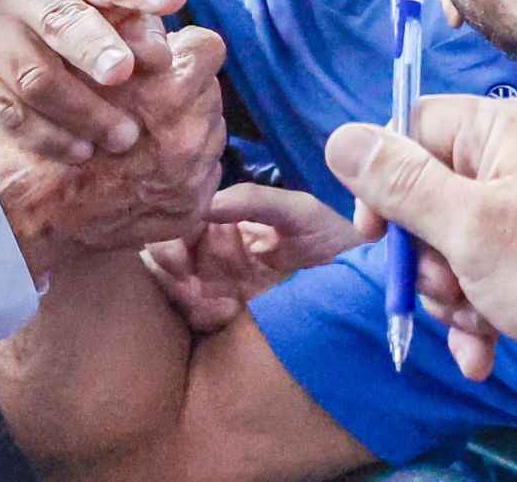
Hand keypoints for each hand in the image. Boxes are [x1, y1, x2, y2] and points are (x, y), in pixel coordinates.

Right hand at [0, 0, 185, 159]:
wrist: (5, 60)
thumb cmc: (80, 27)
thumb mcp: (109, 7)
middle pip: (60, 20)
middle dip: (95, 47)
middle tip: (125, 73)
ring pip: (35, 76)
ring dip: (83, 111)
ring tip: (123, 136)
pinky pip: (7, 111)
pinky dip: (49, 136)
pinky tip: (81, 151)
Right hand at [0, 27, 228, 278]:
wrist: (32, 211)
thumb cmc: (50, 129)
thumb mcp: (82, 67)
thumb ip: (131, 37)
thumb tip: (165, 21)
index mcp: (167, 90)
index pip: (207, 48)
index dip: (184, 50)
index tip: (169, 58)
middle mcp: (187, 134)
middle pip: (210, 89)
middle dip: (184, 89)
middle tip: (153, 97)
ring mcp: (191, 176)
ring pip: (211, 130)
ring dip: (187, 126)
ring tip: (145, 133)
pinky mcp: (190, 208)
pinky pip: (207, 173)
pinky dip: (185, 166)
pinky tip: (148, 164)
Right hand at [143, 184, 364, 331]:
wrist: (354, 276)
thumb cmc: (328, 234)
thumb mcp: (297, 211)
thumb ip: (253, 200)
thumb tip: (207, 202)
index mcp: (222, 219)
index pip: (176, 223)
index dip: (167, 237)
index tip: (180, 258)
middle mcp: (210, 248)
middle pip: (162, 258)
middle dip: (167, 270)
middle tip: (188, 282)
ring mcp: (214, 281)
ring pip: (172, 289)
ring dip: (184, 297)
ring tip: (217, 302)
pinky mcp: (224, 310)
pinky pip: (195, 316)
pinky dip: (204, 316)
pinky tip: (231, 312)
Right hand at [327, 96, 516, 389]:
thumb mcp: (469, 227)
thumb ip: (401, 184)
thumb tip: (341, 137)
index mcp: (498, 131)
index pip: (411, 128)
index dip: (384, 180)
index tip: (380, 235)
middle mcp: (514, 160)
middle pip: (426, 197)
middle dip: (427, 258)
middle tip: (451, 286)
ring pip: (452, 247)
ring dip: (453, 296)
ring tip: (481, 321)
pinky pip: (486, 277)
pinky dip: (479, 315)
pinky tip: (484, 355)